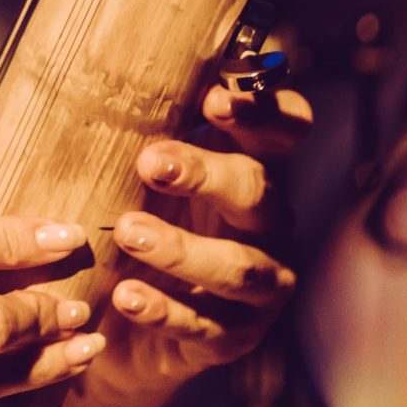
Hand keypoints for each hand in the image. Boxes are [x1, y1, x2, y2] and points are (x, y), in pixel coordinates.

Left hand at [81, 82, 307, 406]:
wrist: (126, 327)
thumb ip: (153, 131)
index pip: (284, 132)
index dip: (264, 113)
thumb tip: (121, 69)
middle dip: (207, 174)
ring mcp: (259, 287)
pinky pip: (204, 324)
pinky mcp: (233, 337)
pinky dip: (164, 309)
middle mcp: (268, 227)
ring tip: (127, 231)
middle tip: (151, 163)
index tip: (217, 98)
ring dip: (182, 248)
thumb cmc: (144, 225)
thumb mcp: (148, 177)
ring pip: (238, 266)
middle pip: (257, 192)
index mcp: (251, 172)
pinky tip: (125, 294)